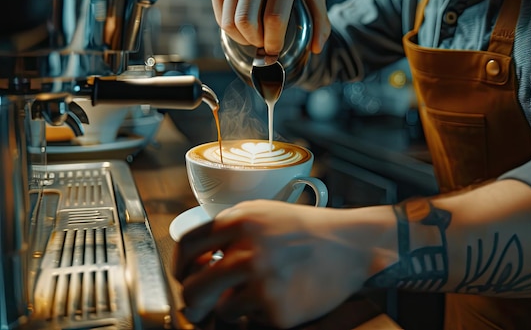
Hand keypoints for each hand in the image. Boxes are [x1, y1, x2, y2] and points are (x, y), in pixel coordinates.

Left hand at [173, 200, 395, 327]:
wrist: (350, 246)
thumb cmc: (307, 228)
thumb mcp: (264, 212)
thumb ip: (229, 227)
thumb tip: (198, 257)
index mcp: (240, 222)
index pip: (186, 247)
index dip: (180, 266)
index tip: (184, 275)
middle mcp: (246, 252)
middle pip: (194, 288)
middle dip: (193, 302)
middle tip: (198, 307)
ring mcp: (262, 283)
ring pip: (222, 309)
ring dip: (232, 307)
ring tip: (256, 293)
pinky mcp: (277, 310)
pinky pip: (252, 320)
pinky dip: (260, 313)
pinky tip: (281, 296)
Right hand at [210, 0, 330, 54]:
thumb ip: (321, 23)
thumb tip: (315, 48)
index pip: (274, 18)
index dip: (274, 42)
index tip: (276, 50)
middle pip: (247, 22)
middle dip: (257, 42)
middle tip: (265, 43)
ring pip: (231, 23)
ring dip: (243, 39)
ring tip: (256, 36)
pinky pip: (221, 18)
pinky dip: (232, 31)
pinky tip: (244, 27)